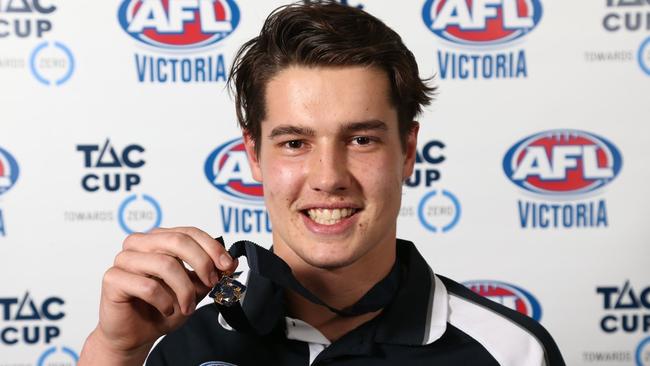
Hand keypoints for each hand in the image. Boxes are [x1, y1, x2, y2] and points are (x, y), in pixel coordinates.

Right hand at [79, 227, 236, 364]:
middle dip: (202, 263)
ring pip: (165, 264)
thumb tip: (232, 261)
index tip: (228, 265)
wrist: (137, 334)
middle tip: (210, 283)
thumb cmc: (162, 307)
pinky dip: (164, 301)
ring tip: (187, 307)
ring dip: (184, 289)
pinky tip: (166, 309)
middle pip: (178, 241)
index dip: (212, 247)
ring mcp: (124, 259)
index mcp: (159, 239)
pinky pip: (148, 286)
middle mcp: (140, 243)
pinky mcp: (113, 278)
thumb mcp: (194, 289)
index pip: (189, 232)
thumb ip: (210, 273)